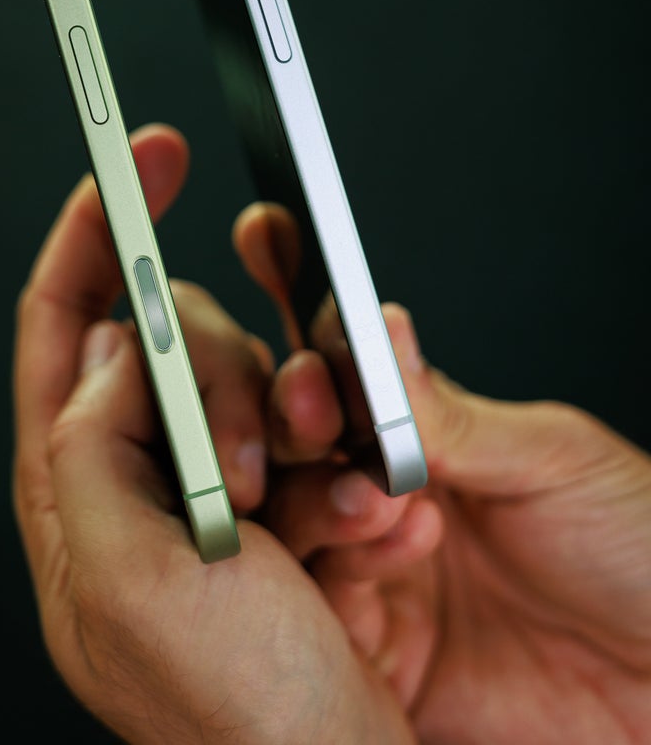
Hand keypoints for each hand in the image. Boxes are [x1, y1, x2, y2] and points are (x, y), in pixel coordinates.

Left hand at [12, 125, 414, 744]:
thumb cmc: (238, 716)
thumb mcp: (133, 575)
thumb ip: (97, 442)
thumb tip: (115, 343)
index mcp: (76, 497)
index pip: (61, 327)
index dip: (91, 233)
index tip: (134, 166)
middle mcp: (136, 488)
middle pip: (173, 340)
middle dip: (228, 367)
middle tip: (253, 455)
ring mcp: (211, 498)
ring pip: (250, 377)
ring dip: (296, 420)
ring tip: (315, 504)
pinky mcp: (280, 510)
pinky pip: (310, 426)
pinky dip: (339, 451)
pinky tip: (353, 513)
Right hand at [234, 203, 650, 743]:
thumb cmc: (638, 554)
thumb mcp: (554, 460)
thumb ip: (451, 413)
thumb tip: (376, 332)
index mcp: (432, 425)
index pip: (342, 349)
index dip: (298, 289)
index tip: (269, 237)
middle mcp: (387, 484)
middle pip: (292, 424)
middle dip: (290, 400)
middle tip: (313, 402)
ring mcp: (374, 562)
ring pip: (289, 504)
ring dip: (317, 487)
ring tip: (380, 493)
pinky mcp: (373, 646)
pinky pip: (315, 598)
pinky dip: (342, 564)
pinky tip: (399, 545)